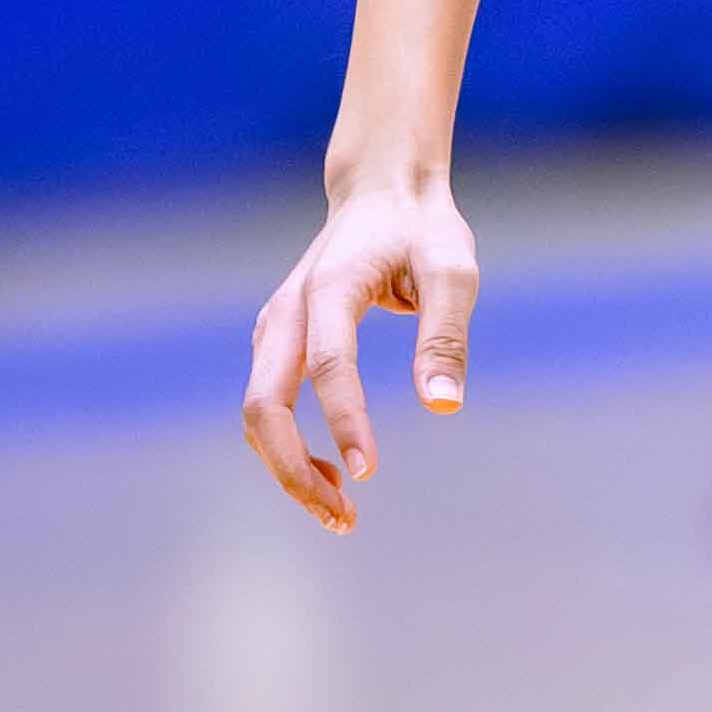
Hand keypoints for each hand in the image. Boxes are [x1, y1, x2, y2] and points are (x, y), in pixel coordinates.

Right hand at [240, 178, 479, 531]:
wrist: (380, 193)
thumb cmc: (422, 230)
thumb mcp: (453, 269)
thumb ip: (446, 336)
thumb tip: (443, 405)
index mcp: (330, 288)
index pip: (327, 365)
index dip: (344, 422)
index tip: (369, 474)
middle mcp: (288, 311)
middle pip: (262, 405)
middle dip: (293, 469)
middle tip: (345, 519)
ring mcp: (275, 328)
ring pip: (258, 413)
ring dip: (288, 468)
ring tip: (343, 515)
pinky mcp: (278, 343)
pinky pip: (269, 405)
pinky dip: (290, 448)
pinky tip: (335, 472)